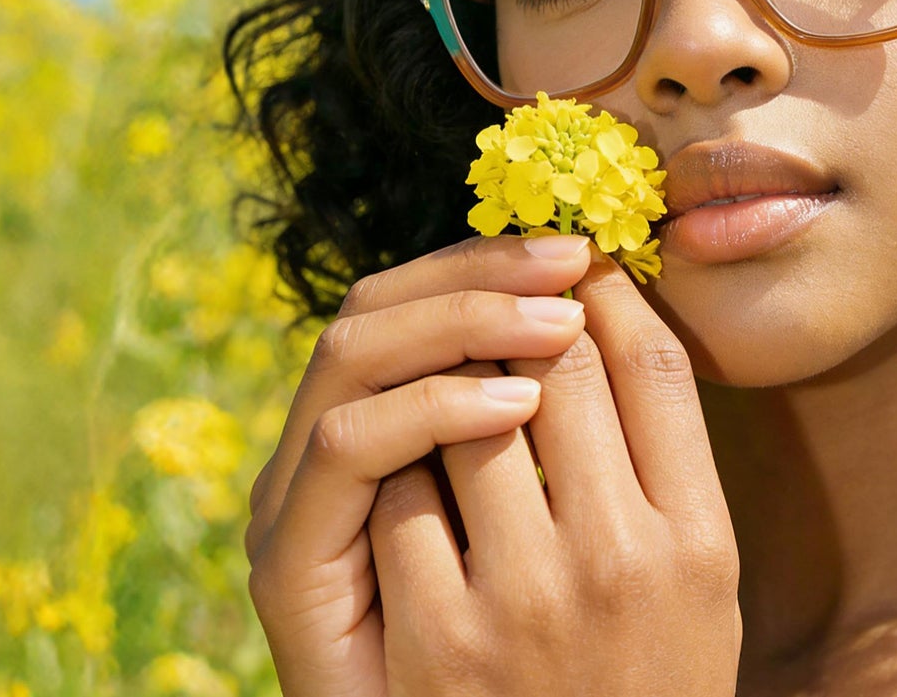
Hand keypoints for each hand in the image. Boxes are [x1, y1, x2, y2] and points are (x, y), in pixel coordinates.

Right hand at [246, 234, 595, 696]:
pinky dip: (425, 406)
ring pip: (353, 354)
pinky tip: (513, 402)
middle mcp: (315, 460)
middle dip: (477, 270)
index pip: (407, 303)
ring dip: (460, 318)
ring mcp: (290, 508)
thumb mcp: (524, 551)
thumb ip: (530, 449)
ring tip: (559, 321)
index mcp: (367, 442)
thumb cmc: (507, 686)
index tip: (586, 243)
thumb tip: (610, 323)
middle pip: (371, 307)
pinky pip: (349, 450)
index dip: (487, 259)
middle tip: (574, 257)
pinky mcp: (286, 568)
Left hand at [370, 251, 739, 693]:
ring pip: (459, 417)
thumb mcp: (692, 585)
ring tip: (447, 403)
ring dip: (443, 392)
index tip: (567, 268)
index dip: (598, 290)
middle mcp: (620, 562)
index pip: (648, 362)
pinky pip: (395, 498)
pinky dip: (391, 477)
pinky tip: (402, 490)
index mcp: (698, 544)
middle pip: (552, 366)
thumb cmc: (635, 679)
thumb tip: (605, 306)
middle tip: (494, 314)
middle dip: (512, 324)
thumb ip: (661, 465)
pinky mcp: (438, 639)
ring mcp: (523, 602)